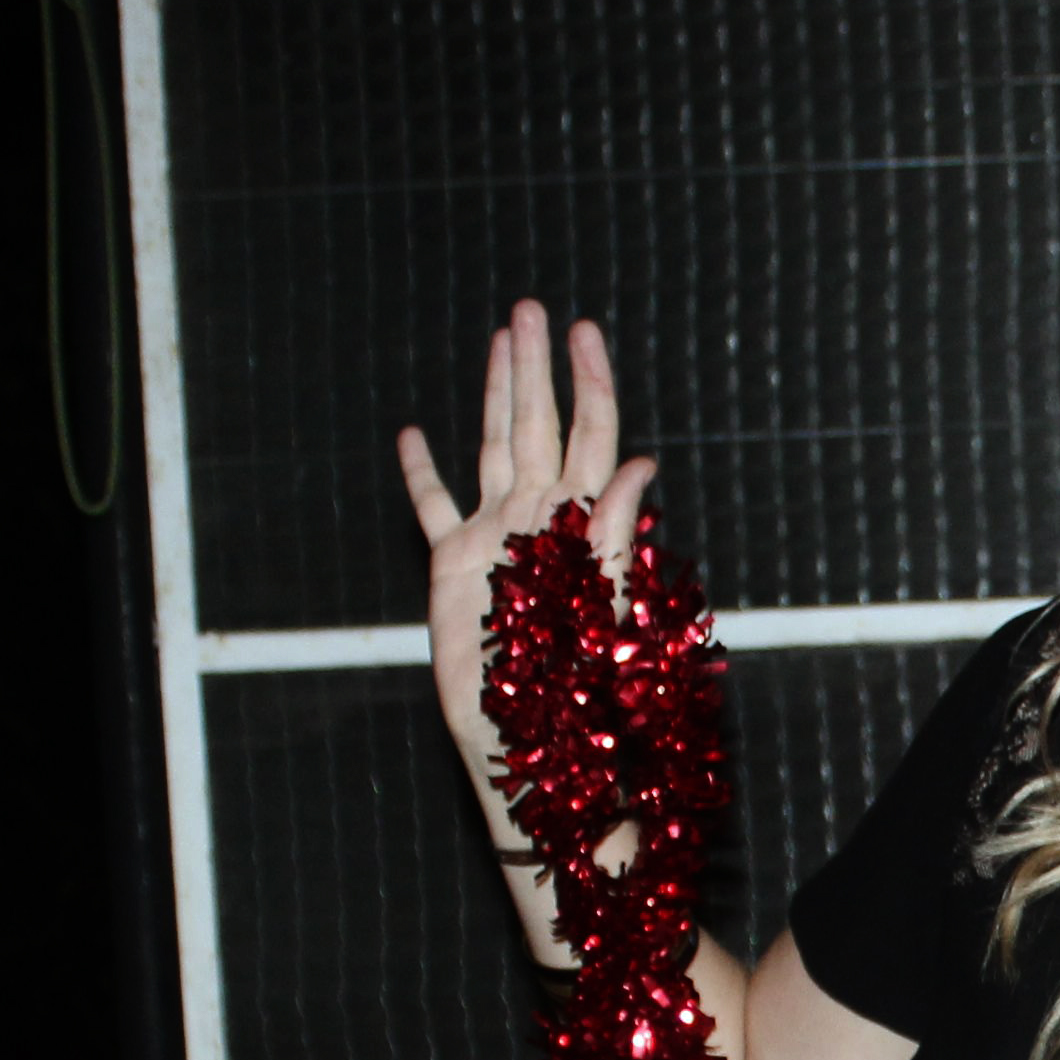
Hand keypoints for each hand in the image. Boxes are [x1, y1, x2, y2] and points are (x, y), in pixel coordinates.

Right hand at [398, 305, 659, 944]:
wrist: (527, 751)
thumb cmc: (578, 697)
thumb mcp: (605, 610)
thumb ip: (616, 534)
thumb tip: (644, 466)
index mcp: (578, 525)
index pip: (591, 438)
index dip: (590, 384)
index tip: (584, 331)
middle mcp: (537, 522)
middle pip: (541, 428)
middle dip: (539, 368)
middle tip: (535, 308)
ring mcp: (493, 540)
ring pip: (493, 449)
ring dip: (497, 395)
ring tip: (501, 340)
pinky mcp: (452, 570)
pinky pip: (434, 508)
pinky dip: (423, 473)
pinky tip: (415, 435)